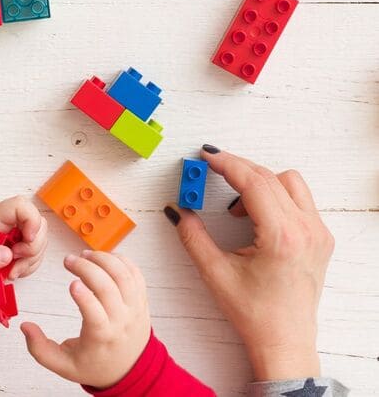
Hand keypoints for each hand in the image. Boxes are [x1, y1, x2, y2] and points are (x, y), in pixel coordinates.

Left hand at [0, 196, 47, 296]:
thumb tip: (6, 254)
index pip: (19, 205)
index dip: (31, 219)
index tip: (28, 239)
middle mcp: (8, 225)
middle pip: (37, 221)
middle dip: (33, 245)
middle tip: (16, 259)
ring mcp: (17, 237)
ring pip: (40, 239)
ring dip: (30, 259)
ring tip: (10, 270)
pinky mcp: (24, 249)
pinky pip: (38, 255)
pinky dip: (29, 267)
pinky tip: (14, 271)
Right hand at [21, 250, 149, 389]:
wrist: (131, 370)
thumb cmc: (96, 364)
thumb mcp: (64, 364)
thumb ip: (40, 348)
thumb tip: (25, 326)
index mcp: (102, 337)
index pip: (96, 315)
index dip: (84, 297)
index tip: (72, 283)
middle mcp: (121, 321)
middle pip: (108, 288)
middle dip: (87, 268)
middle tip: (69, 261)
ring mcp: (134, 308)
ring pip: (123, 276)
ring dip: (103, 259)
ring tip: (85, 255)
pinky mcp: (140, 299)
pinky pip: (135, 273)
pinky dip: (119, 260)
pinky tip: (103, 258)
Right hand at [165, 146, 333, 380]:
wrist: (285, 340)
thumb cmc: (255, 313)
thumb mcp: (215, 273)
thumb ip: (192, 236)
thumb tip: (177, 210)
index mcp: (281, 237)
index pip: (253, 183)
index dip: (226, 164)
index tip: (207, 155)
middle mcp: (306, 230)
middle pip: (268, 176)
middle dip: (236, 168)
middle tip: (210, 170)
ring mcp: (317, 232)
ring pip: (288, 182)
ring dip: (259, 181)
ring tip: (235, 205)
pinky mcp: (320, 237)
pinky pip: (298, 198)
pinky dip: (274, 195)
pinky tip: (254, 215)